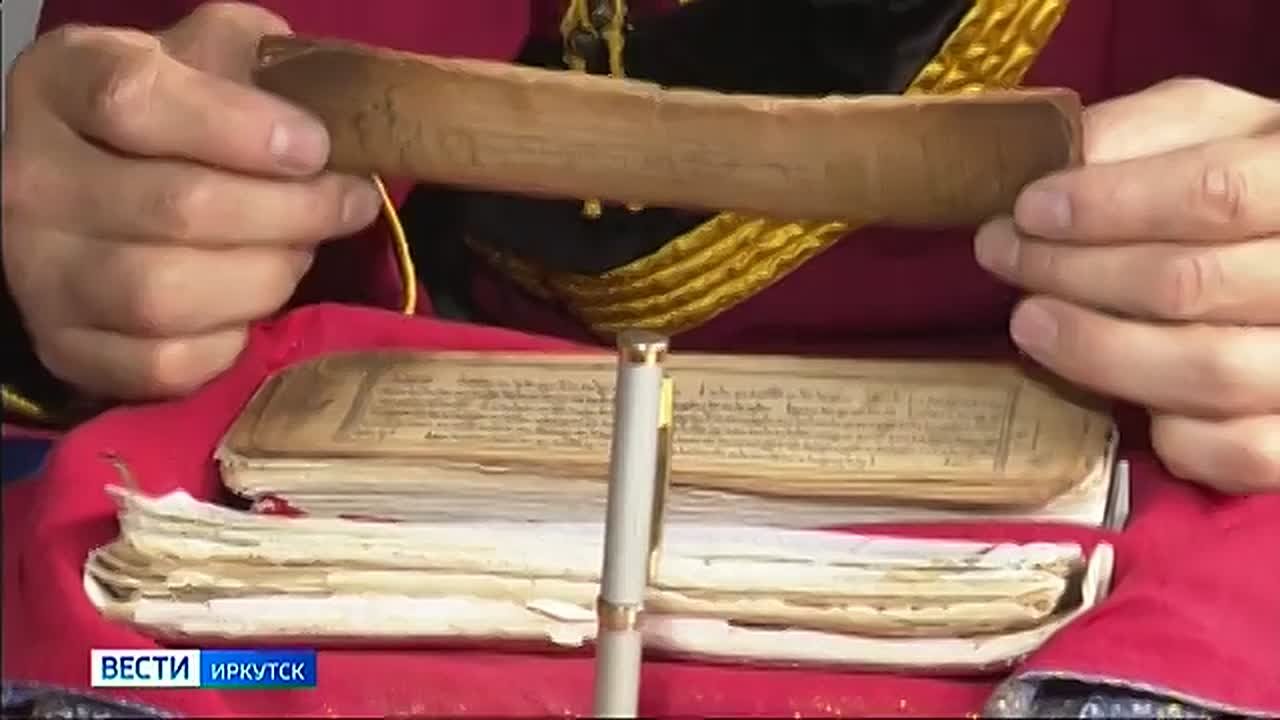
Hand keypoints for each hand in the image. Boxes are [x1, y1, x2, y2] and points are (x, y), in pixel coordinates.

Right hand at [2, 2, 381, 399]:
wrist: (106, 187)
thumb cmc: (180, 116)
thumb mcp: (211, 56)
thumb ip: (262, 63)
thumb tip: (337, 114)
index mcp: (62, 82)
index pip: (133, 101)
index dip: (240, 129)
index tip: (315, 147)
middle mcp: (31, 178)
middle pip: (177, 207)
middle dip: (292, 212)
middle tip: (346, 205)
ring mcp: (38, 271)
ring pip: (169, 294)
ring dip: (266, 277)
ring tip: (299, 252)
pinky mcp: (67, 347)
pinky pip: (165, 365)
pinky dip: (229, 342)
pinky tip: (250, 307)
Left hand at [974, 78, 1279, 492]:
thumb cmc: (1250, 182)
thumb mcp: (1210, 130)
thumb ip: (1141, 133)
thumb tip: (1059, 161)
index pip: (1216, 193)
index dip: (1109, 204)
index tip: (1027, 209)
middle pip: (1190, 285)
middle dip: (1073, 272)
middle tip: (1002, 256)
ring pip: (1208, 372)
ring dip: (1096, 350)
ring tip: (1029, 321)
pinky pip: (1236, 452)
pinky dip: (1171, 432)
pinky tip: (1123, 398)